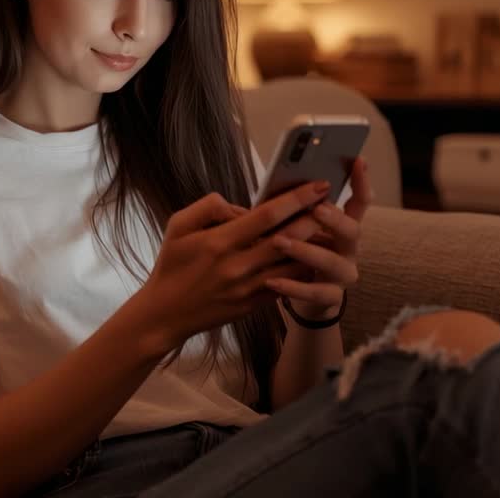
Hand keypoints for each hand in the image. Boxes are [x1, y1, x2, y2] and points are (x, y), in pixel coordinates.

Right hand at [135, 181, 330, 350]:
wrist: (166, 314)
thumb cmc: (171, 266)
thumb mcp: (177, 226)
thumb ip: (208, 207)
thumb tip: (239, 205)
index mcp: (219, 242)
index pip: (267, 216)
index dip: (296, 198)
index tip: (318, 184)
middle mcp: (238, 266)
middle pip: (289, 238)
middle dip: (315, 218)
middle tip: (333, 201)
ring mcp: (248, 288)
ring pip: (293, 264)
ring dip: (315, 245)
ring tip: (332, 227)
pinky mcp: (254, 304)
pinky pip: (287, 283)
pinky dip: (303, 268)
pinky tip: (315, 254)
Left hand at [264, 157, 373, 321]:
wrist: (302, 300)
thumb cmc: (294, 255)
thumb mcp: (293, 229)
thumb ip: (286, 211)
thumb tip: (262, 187)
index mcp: (342, 227)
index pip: (360, 202)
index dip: (362, 182)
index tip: (359, 160)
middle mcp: (348, 249)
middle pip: (353, 231)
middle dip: (335, 219)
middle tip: (316, 209)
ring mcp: (343, 275)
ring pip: (332, 262)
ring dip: (306, 250)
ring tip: (279, 242)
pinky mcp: (330, 298)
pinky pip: (315, 292)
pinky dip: (293, 286)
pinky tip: (272, 280)